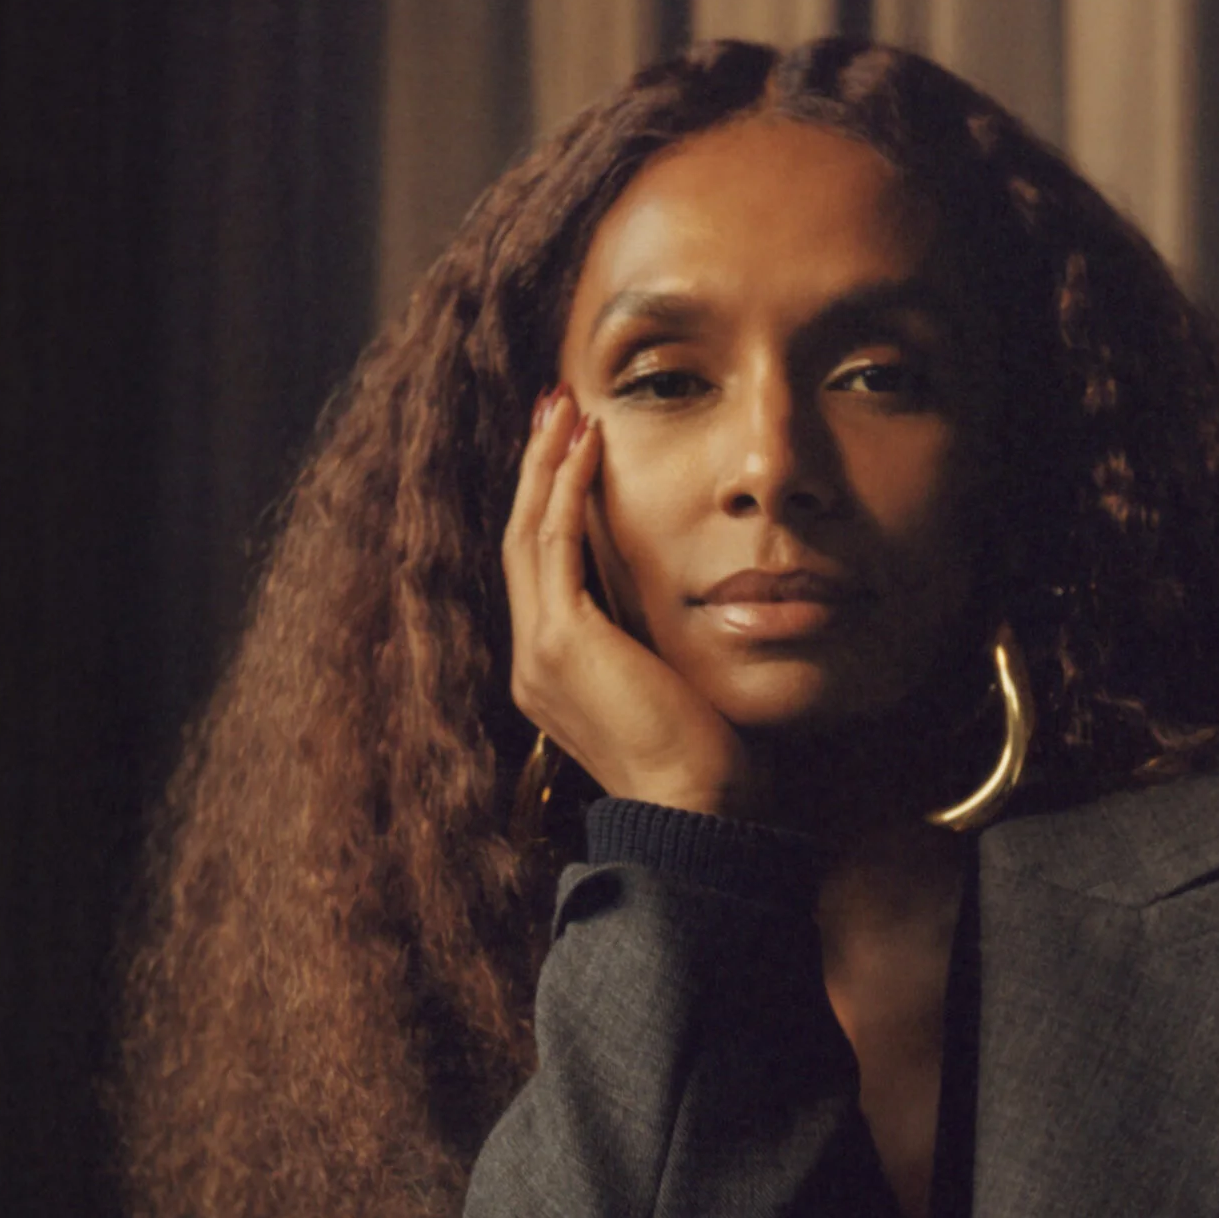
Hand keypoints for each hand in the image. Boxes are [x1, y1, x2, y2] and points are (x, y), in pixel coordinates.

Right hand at [503, 390, 745, 814]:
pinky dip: (565, 489)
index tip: (563, 454)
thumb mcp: (663, 686)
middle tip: (551, 410)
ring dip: (544, 465)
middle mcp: (531, 663)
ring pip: (527, 534)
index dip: (544, 507)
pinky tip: (586, 446)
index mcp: (550, 676)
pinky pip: (554, 543)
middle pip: (519, 542)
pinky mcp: (562, 641)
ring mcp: (539, 652)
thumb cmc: (699, 761)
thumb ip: (646, 642)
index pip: (538, 573)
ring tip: (562, 409)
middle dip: (533, 471)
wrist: (696, 808)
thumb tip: (662, 597)